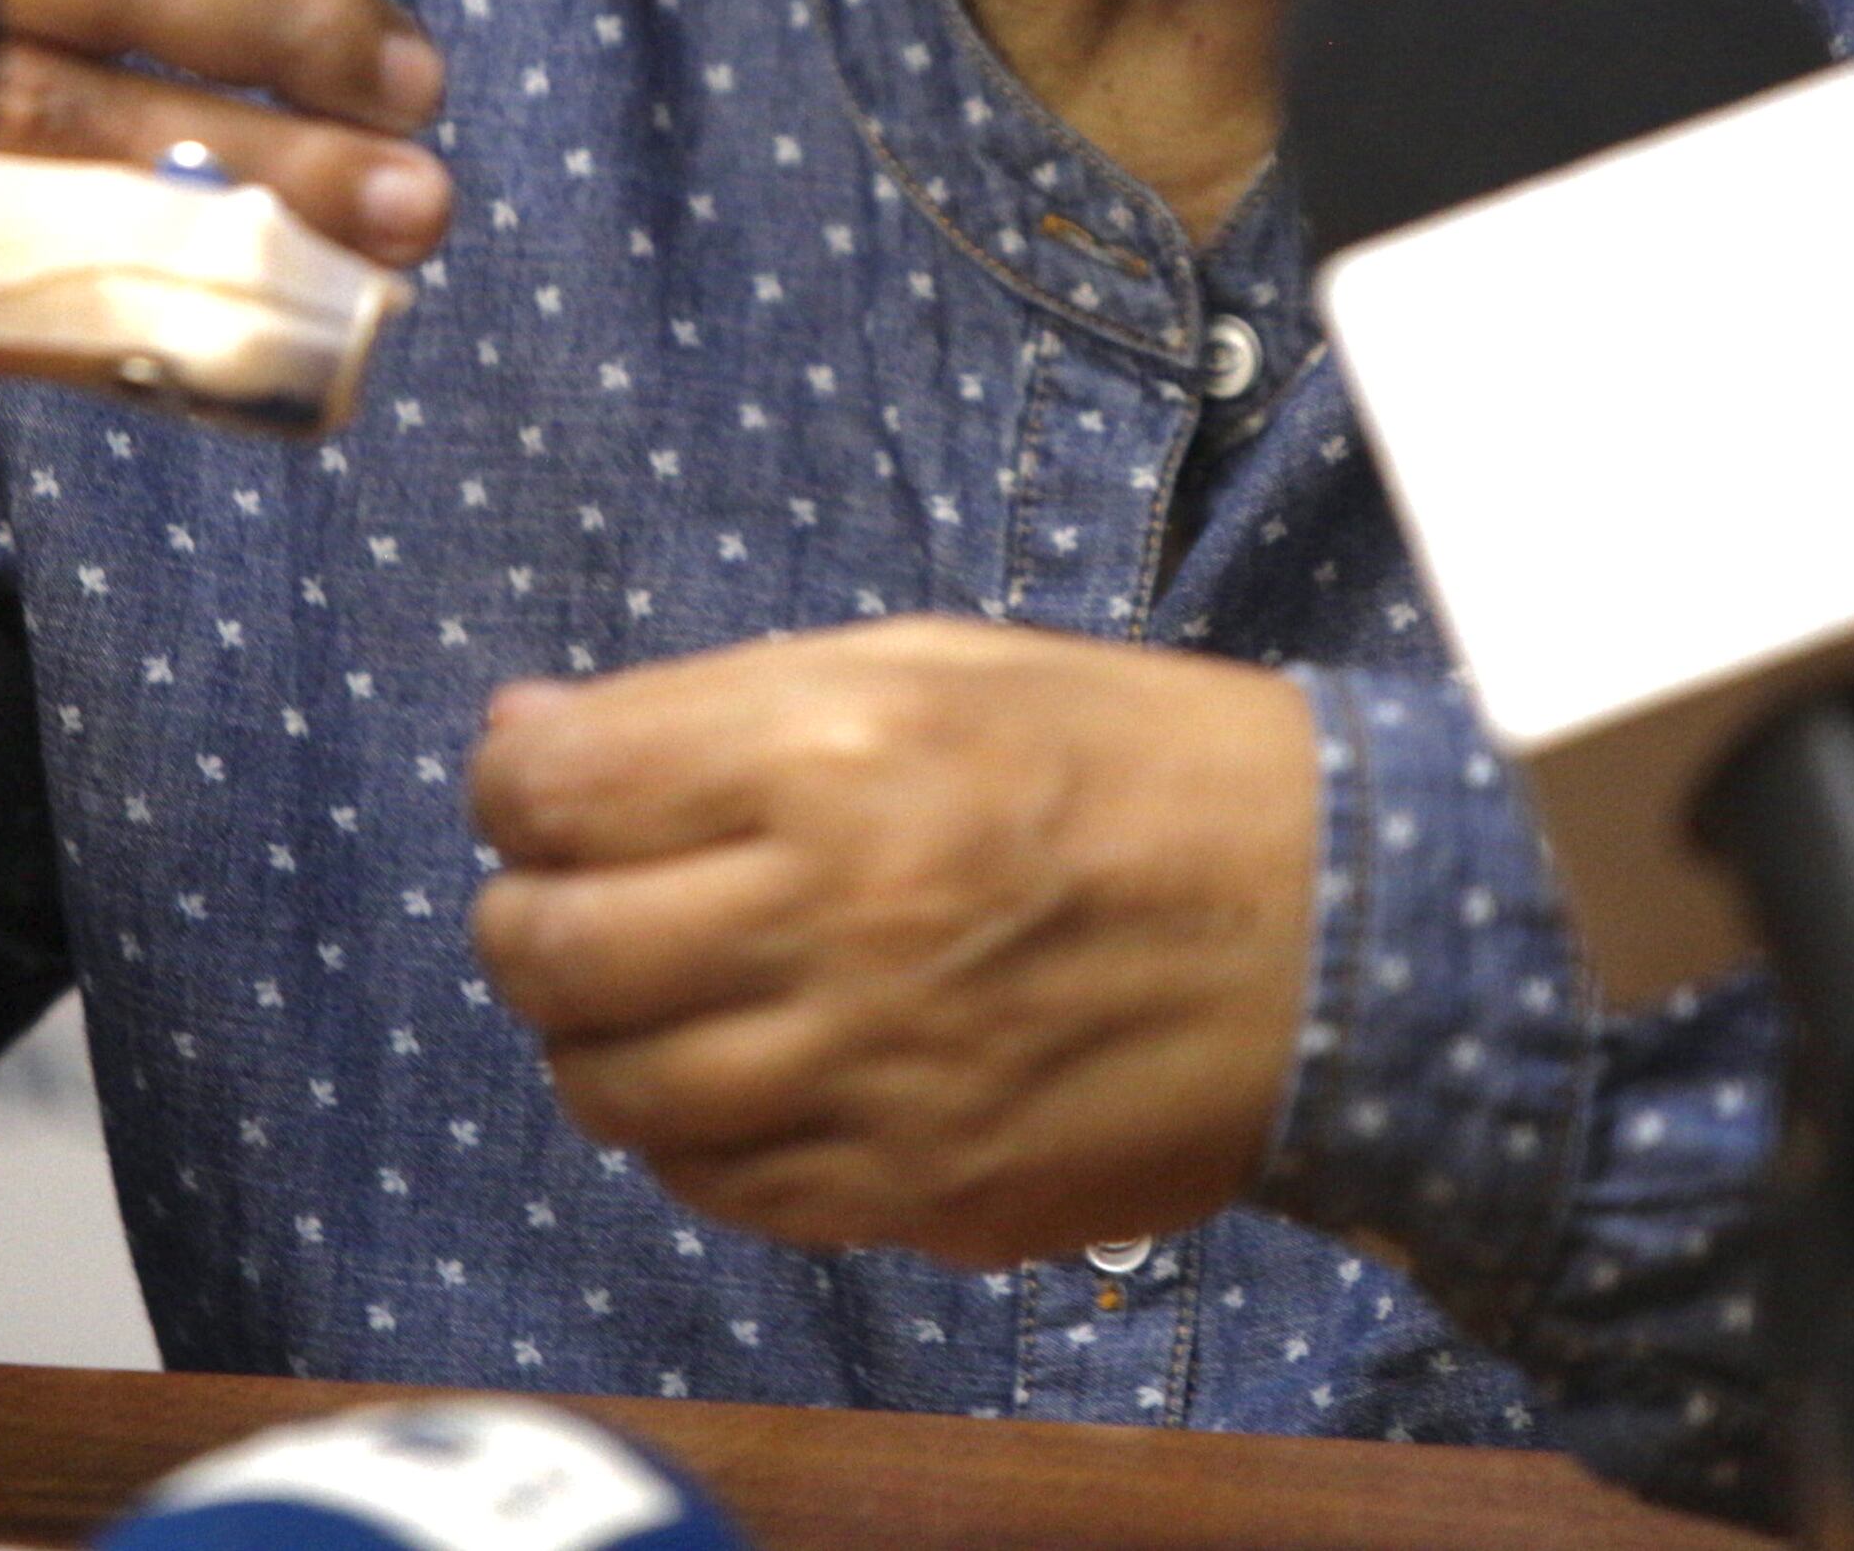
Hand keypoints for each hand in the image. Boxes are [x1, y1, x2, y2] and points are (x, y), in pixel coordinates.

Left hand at [469, 618, 1322, 1265]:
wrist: (1338, 936)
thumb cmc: (1143, 768)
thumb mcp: (944, 665)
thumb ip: (727, 701)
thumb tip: (530, 731)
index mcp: (838, 752)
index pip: (554, 785)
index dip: (515, 778)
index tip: (538, 780)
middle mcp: (834, 915)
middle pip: (547, 949)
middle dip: (523, 915)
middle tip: (563, 895)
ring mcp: (869, 1074)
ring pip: (608, 1089)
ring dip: (594, 1037)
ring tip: (656, 992)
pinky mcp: (912, 1188)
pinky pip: (716, 1187)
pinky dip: (689, 1135)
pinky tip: (742, 1075)